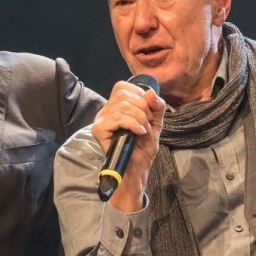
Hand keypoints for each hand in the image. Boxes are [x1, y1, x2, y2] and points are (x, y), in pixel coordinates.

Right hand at [91, 80, 165, 212]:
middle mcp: (106, 110)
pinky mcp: (99, 130)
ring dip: (139, 119)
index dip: (140, 97)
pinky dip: (131, 124)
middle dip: (143, 109)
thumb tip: (150, 92)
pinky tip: (137, 133)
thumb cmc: (143, 147)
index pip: (123, 86)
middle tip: (147, 124)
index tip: (147, 114)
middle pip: (124, 95)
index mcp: (116, 105)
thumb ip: (156, 106)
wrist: (137, 168)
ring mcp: (101, 119)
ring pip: (122, 106)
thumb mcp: (156, 123)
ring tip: (143, 131)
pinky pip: (116, 118)